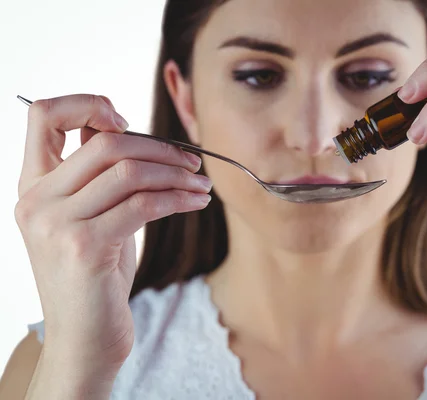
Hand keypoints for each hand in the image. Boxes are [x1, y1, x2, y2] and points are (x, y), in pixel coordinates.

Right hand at [15, 95, 211, 373]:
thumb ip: (100, 179)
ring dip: (176, 174)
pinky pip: (144, 204)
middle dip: (160, 148)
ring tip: (201, 185)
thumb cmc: (96, 276)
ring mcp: (56, 223)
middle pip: (105, 143)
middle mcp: (36, 199)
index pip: (44, 115)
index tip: (127, 122)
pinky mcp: (84, 247)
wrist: (84, 337)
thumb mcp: (91, 218)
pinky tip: (196, 203)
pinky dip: (179, 198)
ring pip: (129, 171)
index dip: (88, 105)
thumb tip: (135, 135)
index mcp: (32, 185)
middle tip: (192, 163)